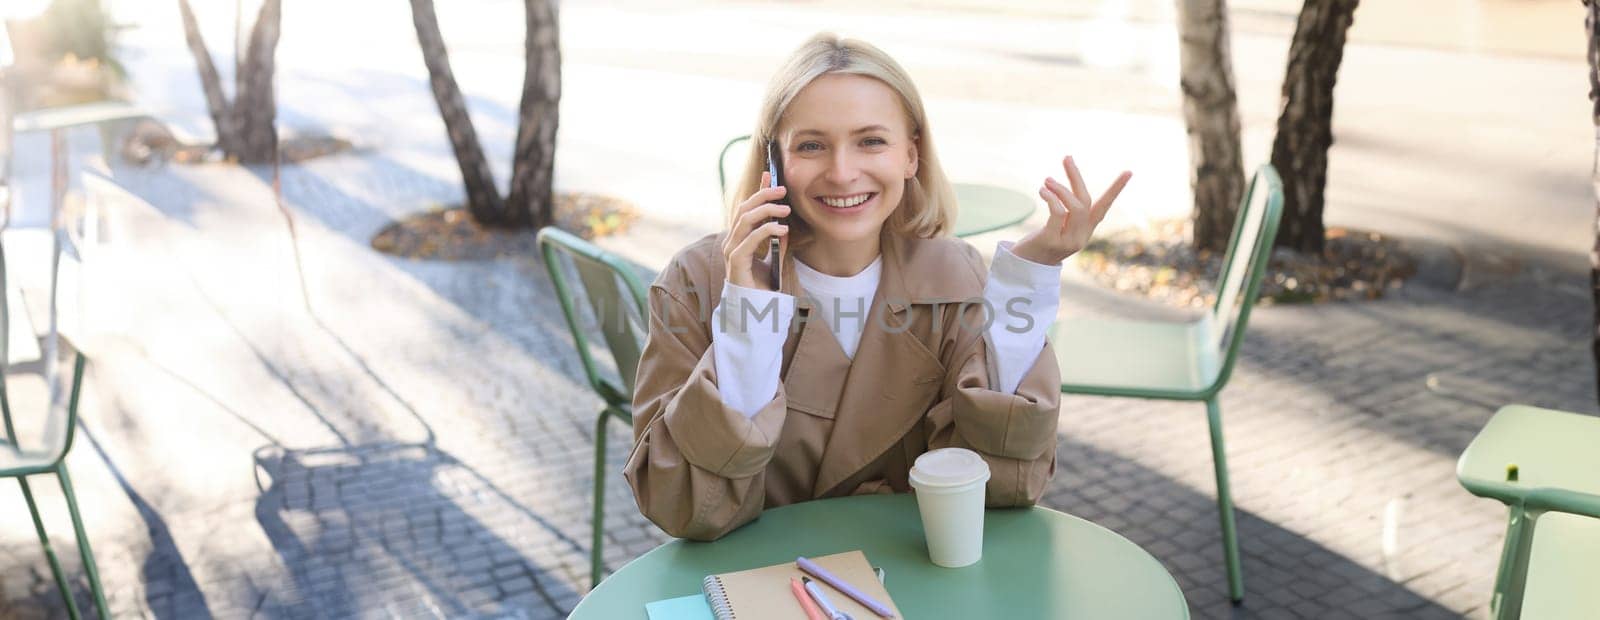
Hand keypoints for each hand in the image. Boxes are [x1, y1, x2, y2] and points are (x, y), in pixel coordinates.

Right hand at [723, 171, 790, 289]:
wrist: (755, 311)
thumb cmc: (761, 286)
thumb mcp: (773, 258)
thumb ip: (776, 242)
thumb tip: (784, 225)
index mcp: (739, 238)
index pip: (746, 208)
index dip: (757, 191)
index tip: (769, 174)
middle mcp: (732, 241)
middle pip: (744, 209)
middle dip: (763, 195)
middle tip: (783, 190)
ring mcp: (732, 251)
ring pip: (745, 220)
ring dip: (767, 211)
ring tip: (786, 210)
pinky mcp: (736, 262)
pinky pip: (750, 240)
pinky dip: (766, 231)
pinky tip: (782, 229)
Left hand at [1011, 156, 1130, 264]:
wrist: (1026, 267)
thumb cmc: (1042, 241)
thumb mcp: (1059, 226)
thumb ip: (1065, 211)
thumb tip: (1059, 186)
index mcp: (1086, 230)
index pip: (1104, 207)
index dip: (1116, 189)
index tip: (1129, 172)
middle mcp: (1081, 236)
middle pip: (1085, 201)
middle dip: (1076, 177)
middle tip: (1066, 158)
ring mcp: (1068, 240)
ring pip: (1074, 207)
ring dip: (1061, 189)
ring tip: (1047, 180)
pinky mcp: (1052, 241)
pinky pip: (1057, 213)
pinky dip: (1051, 198)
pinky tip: (1042, 191)